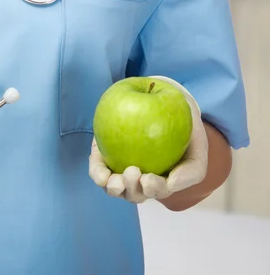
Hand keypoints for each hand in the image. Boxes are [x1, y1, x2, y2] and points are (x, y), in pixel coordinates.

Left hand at [89, 76, 208, 202]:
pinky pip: (97, 170)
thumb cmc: (183, 128)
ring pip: (114, 188)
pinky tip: (101, 174)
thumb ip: (193, 169)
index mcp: (162, 181)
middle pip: (134, 194)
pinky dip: (98, 174)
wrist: (160, 100)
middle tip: (133, 173)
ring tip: (114, 181)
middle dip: (132, 190)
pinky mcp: (104, 157)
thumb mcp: (198, 146)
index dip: (153, 190)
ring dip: (113, 188)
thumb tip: (172, 183)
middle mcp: (140, 180)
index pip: (158, 190)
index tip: (149, 179)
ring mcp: (120, 170)